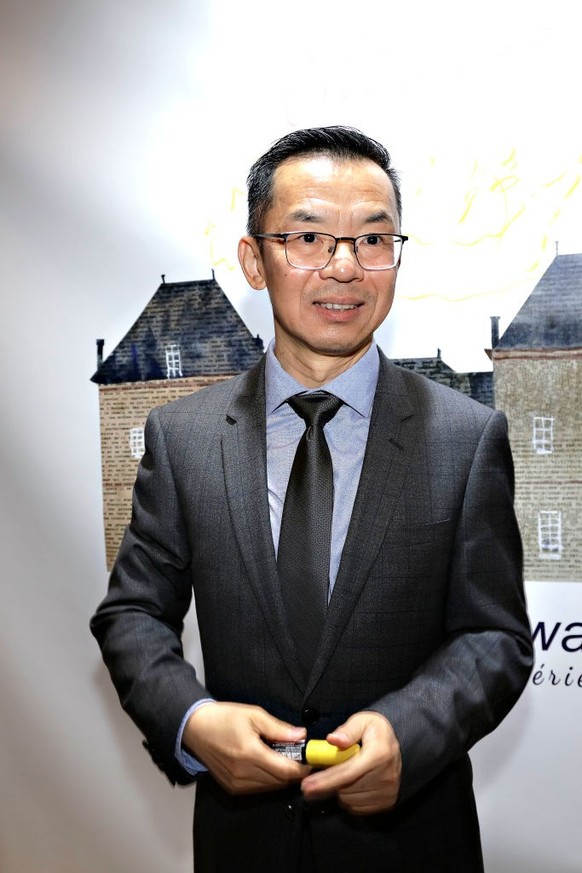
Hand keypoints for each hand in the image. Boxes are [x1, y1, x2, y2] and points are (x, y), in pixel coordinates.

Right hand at [182, 702, 310, 794]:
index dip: (302, 768)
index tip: (312, 761)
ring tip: (285, 759)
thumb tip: (301, 736)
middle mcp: (243, 773)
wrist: (196, 728)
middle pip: (280, 781)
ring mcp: (236, 784)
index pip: (285, 771)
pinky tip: (269, 765)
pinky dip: (268, 780)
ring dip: (281, 777)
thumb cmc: (224, 718)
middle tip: (301, 757)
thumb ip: (279, 728)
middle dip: (294, 772)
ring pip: (270, 787)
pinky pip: (258, 789)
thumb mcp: (254, 715)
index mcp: (250, 754)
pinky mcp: (232, 788)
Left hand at [301, 711, 400, 814]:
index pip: (346, 773)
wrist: (397, 745)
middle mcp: (386, 776)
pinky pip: (358, 807)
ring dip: (339, 791)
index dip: (324, 781)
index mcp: (379, 754)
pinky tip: (350, 785)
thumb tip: (333, 739)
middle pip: (346, 789)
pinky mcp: (387, 802)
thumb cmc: (376, 731)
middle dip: (329, 783)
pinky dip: (349, 799)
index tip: (306, 786)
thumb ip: (347, 730)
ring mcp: (388, 791)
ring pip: (350, 800)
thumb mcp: (363, 721)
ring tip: (341, 775)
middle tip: (322, 774)